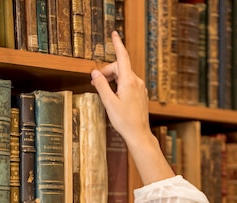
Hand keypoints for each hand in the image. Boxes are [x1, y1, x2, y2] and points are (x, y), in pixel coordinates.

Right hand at [91, 31, 174, 184]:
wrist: (139, 134)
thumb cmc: (124, 120)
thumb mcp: (109, 102)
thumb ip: (101, 85)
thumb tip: (95, 72)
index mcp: (128, 81)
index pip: (122, 57)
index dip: (117, 44)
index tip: (114, 34)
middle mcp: (136, 81)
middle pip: (120, 67)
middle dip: (107, 71)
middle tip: (95, 83)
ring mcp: (140, 87)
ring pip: (123, 75)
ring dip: (112, 79)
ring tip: (103, 91)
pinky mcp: (140, 94)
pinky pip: (128, 83)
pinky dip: (118, 85)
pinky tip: (113, 96)